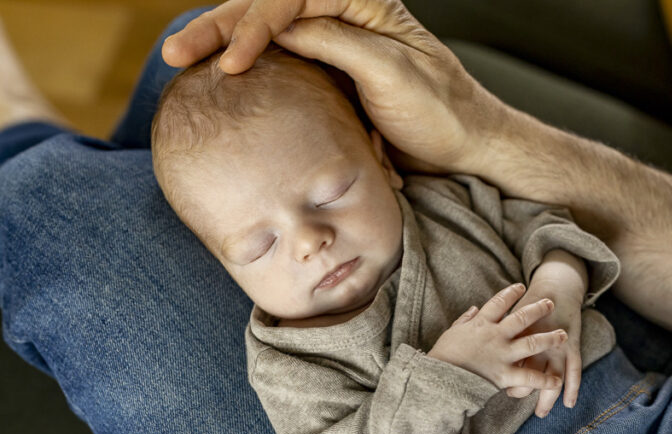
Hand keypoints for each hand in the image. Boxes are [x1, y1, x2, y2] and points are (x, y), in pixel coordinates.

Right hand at [160, 0, 507, 174]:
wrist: (463, 147)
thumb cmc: (440, 111)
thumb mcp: (393, 74)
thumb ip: (338, 43)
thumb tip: (283, 28)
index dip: (255, 26)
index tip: (230, 64)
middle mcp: (343, 12)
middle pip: (267, 8)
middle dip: (219, 29)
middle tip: (174, 53)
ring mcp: (331, 41)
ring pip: (264, 34)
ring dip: (221, 46)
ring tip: (178, 63)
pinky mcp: (326, 72)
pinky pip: (277, 62)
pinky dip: (244, 71)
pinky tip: (213, 81)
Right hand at [428, 283, 566, 391]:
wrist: (438, 378)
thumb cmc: (442, 356)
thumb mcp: (452, 332)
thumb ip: (465, 320)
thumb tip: (474, 309)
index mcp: (481, 324)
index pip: (499, 303)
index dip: (511, 293)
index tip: (521, 286)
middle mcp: (495, 336)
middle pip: (521, 318)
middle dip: (537, 309)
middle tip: (550, 303)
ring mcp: (502, 355)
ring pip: (531, 343)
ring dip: (549, 338)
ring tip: (563, 335)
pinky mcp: (504, 375)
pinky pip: (529, 377)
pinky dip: (544, 379)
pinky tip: (557, 380)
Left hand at [506, 251, 586, 416]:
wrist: (556, 289)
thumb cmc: (527, 307)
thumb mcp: (507, 317)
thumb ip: (493, 333)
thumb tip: (476, 355)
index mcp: (515, 334)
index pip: (505, 363)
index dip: (500, 378)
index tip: (495, 386)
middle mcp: (536, 341)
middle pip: (527, 373)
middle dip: (520, 391)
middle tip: (510, 400)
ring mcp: (556, 344)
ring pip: (553, 376)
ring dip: (546, 397)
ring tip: (540, 413)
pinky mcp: (572, 344)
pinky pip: (574, 370)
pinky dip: (573, 388)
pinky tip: (569, 404)